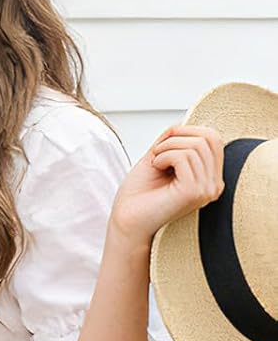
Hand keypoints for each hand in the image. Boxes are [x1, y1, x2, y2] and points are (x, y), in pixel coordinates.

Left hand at [110, 123, 225, 246]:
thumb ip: (174, 140)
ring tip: (155, 164)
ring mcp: (207, 189)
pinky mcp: (194, 192)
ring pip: (196, 145)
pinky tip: (156, 169)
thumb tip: (184, 120)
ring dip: (166, 148)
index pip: (214, 138)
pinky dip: (163, 156)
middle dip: (176, 137)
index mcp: (210, 177)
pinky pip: (184, 156)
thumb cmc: (138, 194)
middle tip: (157, 155)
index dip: (185, 131)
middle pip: (209, 138)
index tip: (162, 146)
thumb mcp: (159, 158)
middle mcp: (214, 185)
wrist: (126, 220)